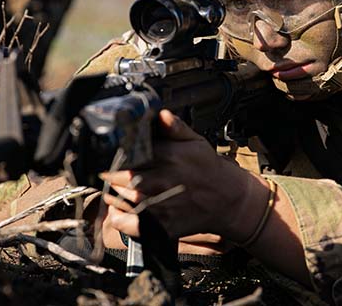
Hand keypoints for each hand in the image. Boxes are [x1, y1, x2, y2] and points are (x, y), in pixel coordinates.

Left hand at [99, 110, 269, 243]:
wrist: (229, 201)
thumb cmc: (210, 170)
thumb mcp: (197, 143)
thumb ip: (176, 128)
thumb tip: (160, 114)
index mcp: (171, 157)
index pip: (131, 154)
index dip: (119, 155)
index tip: (115, 156)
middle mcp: (164, 181)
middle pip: (122, 176)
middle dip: (114, 173)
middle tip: (112, 172)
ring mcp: (162, 205)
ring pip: (122, 198)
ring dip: (115, 192)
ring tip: (116, 187)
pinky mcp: (162, 225)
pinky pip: (128, 224)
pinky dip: (118, 218)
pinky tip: (119, 210)